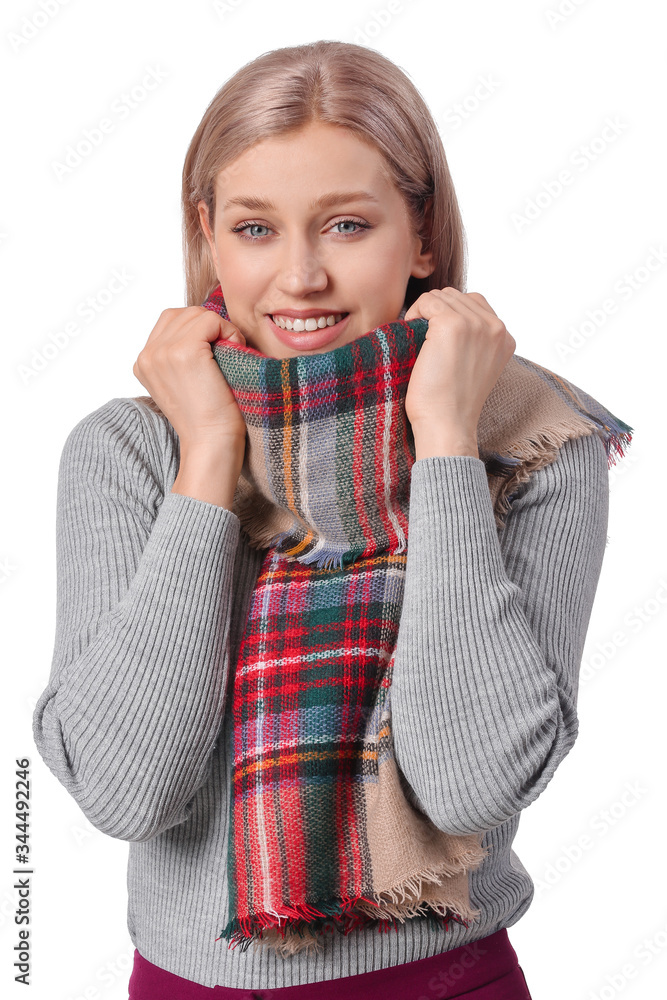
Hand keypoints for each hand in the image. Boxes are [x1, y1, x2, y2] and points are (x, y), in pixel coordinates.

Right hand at [133, 306, 247, 449]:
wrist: (212, 443)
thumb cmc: (209, 418)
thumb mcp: (184, 382)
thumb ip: (180, 354)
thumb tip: (204, 325)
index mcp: (143, 362)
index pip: (172, 321)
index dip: (200, 332)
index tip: (213, 359)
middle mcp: (147, 355)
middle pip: (185, 313)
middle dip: (210, 328)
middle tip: (226, 356)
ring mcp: (162, 352)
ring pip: (198, 314)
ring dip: (221, 330)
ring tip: (228, 357)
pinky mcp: (183, 352)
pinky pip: (210, 320)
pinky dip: (229, 332)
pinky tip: (233, 354)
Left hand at [404, 288, 515, 446]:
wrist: (446, 424)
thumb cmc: (453, 403)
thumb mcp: (476, 368)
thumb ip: (476, 342)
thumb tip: (451, 318)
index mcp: (505, 338)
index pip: (476, 304)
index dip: (450, 316)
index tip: (437, 340)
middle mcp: (496, 327)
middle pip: (458, 297)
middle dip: (436, 313)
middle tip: (423, 340)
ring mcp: (476, 324)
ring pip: (442, 296)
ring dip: (425, 313)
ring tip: (418, 340)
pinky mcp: (453, 324)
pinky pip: (427, 301)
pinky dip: (414, 313)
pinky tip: (412, 335)